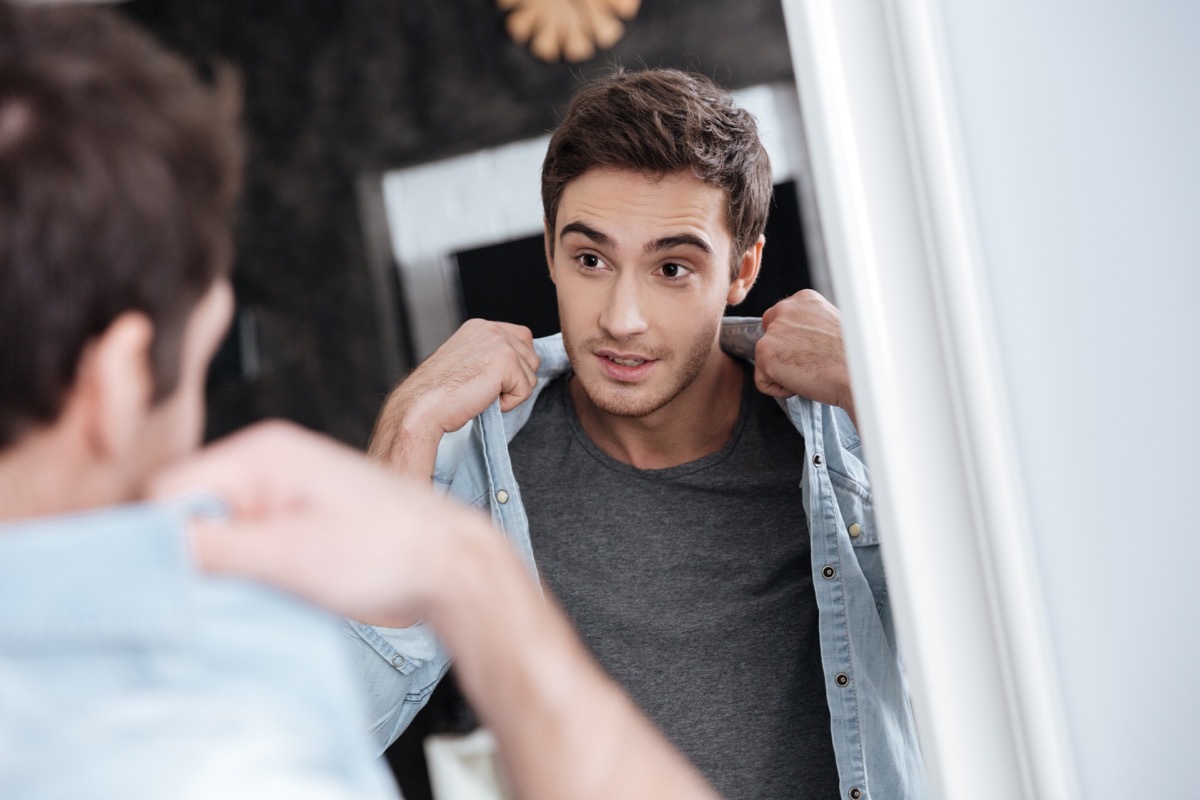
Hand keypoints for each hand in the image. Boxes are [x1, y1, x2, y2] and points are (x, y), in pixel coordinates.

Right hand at [148, 421, 491, 626]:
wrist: (453, 566)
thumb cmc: (389, 553)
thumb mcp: (287, 557)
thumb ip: (210, 548)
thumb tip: (145, 550)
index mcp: (261, 453)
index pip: (167, 491)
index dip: (159, 543)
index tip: (172, 586)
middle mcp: (269, 460)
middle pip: (188, 508)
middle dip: (193, 554)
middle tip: (222, 592)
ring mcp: (286, 486)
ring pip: (217, 527)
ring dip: (222, 565)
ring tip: (261, 588)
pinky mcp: (300, 514)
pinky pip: (247, 538)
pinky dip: (248, 567)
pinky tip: (273, 586)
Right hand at [369, 320, 538, 477]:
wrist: (422, 406)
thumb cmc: (439, 393)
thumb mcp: (468, 362)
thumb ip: (491, 356)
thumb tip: (521, 366)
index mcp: (481, 327)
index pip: (522, 340)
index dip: (514, 366)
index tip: (488, 379)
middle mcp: (491, 329)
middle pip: (532, 358)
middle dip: (514, 380)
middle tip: (482, 388)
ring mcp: (499, 343)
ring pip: (531, 376)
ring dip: (510, 392)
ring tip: (480, 393)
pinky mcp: (506, 362)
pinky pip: (525, 391)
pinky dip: (508, 403)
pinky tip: (482, 398)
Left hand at [755, 290, 856, 426]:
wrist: (857, 374)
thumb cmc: (852, 357)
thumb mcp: (831, 326)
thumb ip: (809, 326)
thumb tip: (797, 340)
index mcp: (804, 299)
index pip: (781, 319)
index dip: (793, 342)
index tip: (813, 351)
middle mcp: (785, 309)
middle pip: (768, 336)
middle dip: (782, 354)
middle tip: (810, 364)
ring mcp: (773, 331)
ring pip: (766, 360)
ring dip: (784, 372)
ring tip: (811, 373)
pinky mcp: (765, 354)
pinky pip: (763, 381)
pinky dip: (780, 389)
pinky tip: (803, 383)